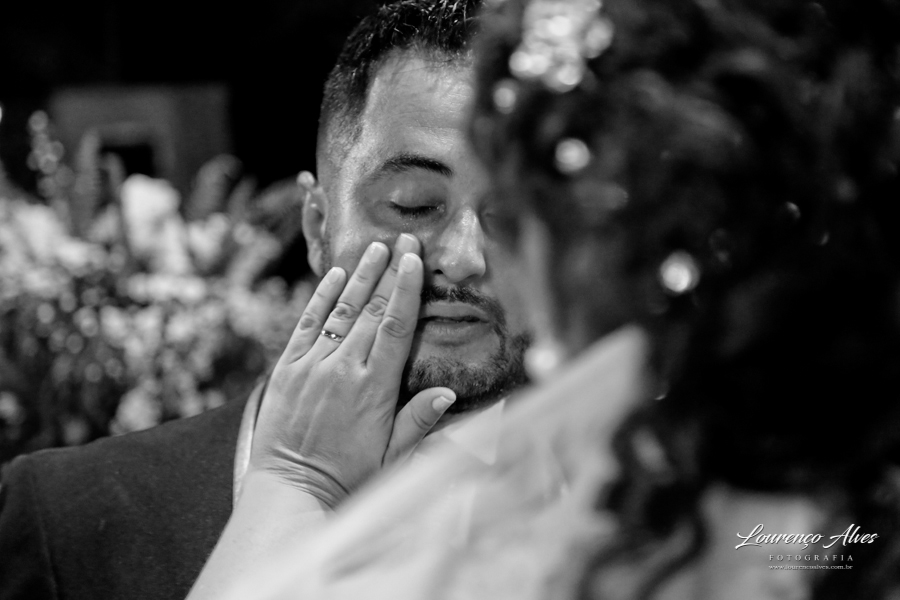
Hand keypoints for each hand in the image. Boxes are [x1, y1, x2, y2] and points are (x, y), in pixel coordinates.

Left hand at [250, 233, 455, 506]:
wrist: (290, 490)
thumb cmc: (347, 477)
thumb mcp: (391, 457)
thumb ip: (418, 421)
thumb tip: (450, 392)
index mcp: (374, 387)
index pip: (395, 327)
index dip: (406, 289)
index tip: (414, 259)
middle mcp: (343, 368)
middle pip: (371, 310)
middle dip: (388, 271)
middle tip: (402, 239)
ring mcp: (312, 365)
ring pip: (340, 310)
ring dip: (358, 276)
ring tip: (373, 248)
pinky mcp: (287, 368)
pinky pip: (306, 324)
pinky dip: (320, 298)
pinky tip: (333, 276)